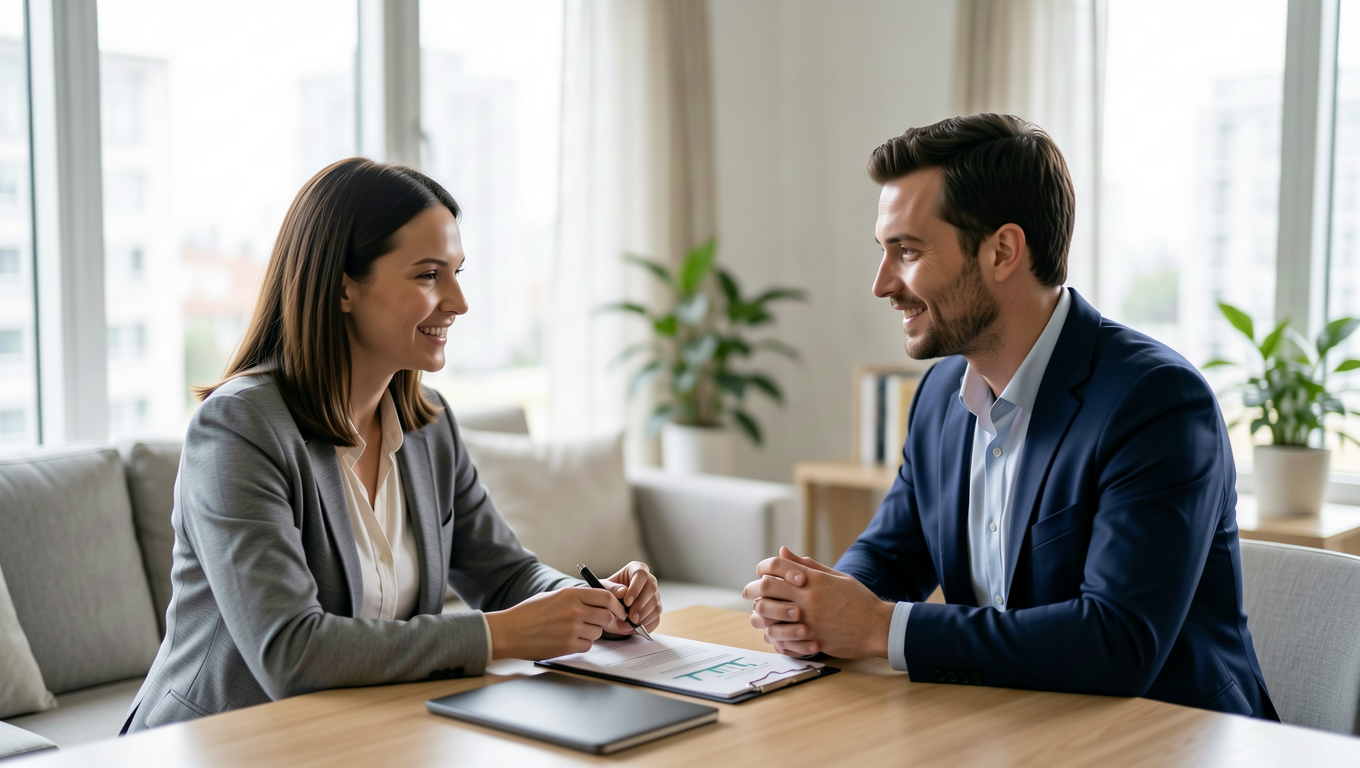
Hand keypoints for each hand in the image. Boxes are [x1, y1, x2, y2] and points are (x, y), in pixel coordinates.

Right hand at [485, 587, 624, 659]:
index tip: (619, 612)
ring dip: (591, 633)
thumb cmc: (528, 613)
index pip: (606, 597)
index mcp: (571, 594)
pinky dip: (582, 645)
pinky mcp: (568, 646)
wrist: (509, 632)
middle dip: (607, 622)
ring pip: (598, 633)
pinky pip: (587, 646)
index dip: (617, 606)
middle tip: (599, 624)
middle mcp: (574, 610)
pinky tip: (567, 641)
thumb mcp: (553, 596)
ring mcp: (572, 629)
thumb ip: (577, 598)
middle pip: (607, 616)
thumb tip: (601, 603)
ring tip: (573, 631)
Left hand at [601, 561, 661, 634]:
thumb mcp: (603, 589)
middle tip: (630, 618)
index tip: (626, 601)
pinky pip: (656, 620)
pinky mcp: (655, 610)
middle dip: (641, 606)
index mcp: (636, 569)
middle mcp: (648, 581)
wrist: (607, 607)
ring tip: (627, 625)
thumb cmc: (606, 593)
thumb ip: (611, 588)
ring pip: (656, 606)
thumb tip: (623, 592)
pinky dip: (646, 626)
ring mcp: (654, 596)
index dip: (636, 588)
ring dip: (643, 618)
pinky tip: (633, 628)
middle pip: (652, 589)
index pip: (641, 574)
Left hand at [742, 547, 893, 658]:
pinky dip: (772, 634)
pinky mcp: (809, 638)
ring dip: (759, 613)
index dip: (763, 567)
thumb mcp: (836, 577)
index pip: (777, 565)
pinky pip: (779, 636)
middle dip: (752, 589)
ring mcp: (807, 618)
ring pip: (767, 613)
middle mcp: (807, 596)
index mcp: (814, 578)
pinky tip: (773, 632)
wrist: (877, 627)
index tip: (760, 573)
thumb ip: (808, 566)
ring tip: (759, 614)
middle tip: (748, 593)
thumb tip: (784, 551)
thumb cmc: (859, 600)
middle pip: (766, 587)